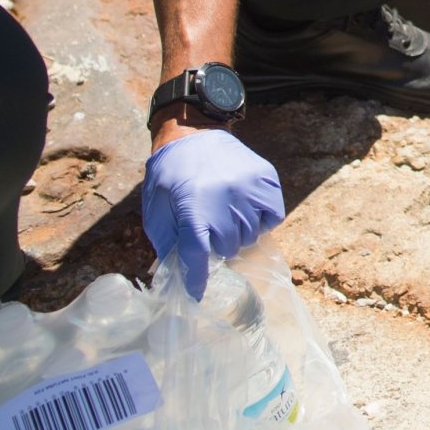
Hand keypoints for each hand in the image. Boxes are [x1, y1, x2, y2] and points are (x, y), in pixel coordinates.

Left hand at [142, 128, 285, 299]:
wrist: (194, 136)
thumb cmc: (170, 177)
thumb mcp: (157, 211)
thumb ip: (168, 244)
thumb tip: (178, 277)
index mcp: (192, 207)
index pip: (198, 255)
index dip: (197, 279)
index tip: (197, 294)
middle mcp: (224, 198)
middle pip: (228, 247)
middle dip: (217, 247)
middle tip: (210, 233)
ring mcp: (249, 187)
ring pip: (252, 235)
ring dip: (239, 235)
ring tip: (227, 219)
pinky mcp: (266, 179)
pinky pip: (273, 217)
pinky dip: (262, 221)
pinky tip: (246, 212)